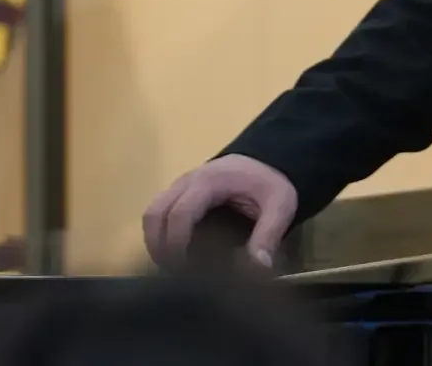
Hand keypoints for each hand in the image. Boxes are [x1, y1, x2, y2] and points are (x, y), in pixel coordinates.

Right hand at [141, 154, 297, 267]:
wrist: (268, 159)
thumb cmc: (270, 182)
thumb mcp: (280, 206)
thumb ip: (268, 235)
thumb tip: (259, 268)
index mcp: (209, 182)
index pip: (179, 214)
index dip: (176, 244)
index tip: (184, 271)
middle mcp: (187, 180)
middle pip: (154, 214)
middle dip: (158, 246)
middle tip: (173, 273)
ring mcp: (180, 184)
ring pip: (151, 213)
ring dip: (155, 241)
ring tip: (171, 266)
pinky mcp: (179, 192)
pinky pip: (158, 212)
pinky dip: (159, 233)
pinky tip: (176, 253)